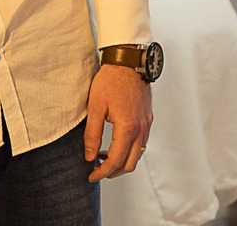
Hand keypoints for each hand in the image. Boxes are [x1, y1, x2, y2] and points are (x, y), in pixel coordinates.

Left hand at [84, 64, 151, 181]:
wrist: (128, 61)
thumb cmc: (110, 80)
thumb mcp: (95, 106)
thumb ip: (92, 134)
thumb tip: (88, 156)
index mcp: (127, 127)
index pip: (115, 161)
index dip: (102, 172)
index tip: (90, 175)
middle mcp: (141, 129)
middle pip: (130, 164)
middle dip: (112, 172)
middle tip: (96, 170)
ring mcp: (147, 124)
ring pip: (137, 155)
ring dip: (121, 162)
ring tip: (101, 157)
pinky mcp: (148, 119)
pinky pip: (141, 143)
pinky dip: (129, 150)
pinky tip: (114, 144)